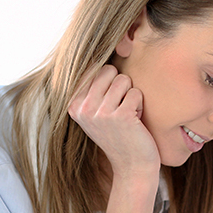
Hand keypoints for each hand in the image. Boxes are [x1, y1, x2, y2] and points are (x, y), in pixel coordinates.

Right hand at [68, 65, 160, 183]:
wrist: (132, 164)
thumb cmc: (119, 132)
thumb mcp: (97, 109)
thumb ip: (92, 85)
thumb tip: (94, 47)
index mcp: (72, 104)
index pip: (94, 68)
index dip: (108, 81)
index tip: (108, 102)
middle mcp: (82, 108)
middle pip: (109, 70)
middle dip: (120, 86)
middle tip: (119, 109)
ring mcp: (99, 113)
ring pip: (124, 79)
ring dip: (131, 96)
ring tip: (127, 115)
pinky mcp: (120, 116)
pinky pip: (136, 92)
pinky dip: (140, 105)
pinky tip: (134, 122)